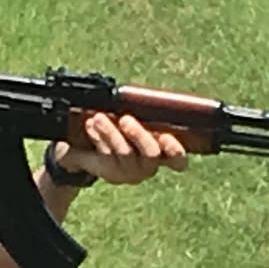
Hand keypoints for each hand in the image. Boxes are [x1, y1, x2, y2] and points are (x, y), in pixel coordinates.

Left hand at [54, 112, 188, 185]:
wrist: (101, 153)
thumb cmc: (130, 132)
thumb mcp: (142, 124)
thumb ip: (148, 116)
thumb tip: (149, 96)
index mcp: (164, 154)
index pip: (178, 160)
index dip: (174, 151)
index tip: (165, 136)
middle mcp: (149, 165)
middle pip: (150, 153)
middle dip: (138, 135)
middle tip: (125, 119)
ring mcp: (129, 171)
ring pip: (123, 152)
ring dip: (111, 132)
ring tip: (98, 118)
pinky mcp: (110, 171)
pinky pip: (104, 155)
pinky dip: (97, 137)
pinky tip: (90, 126)